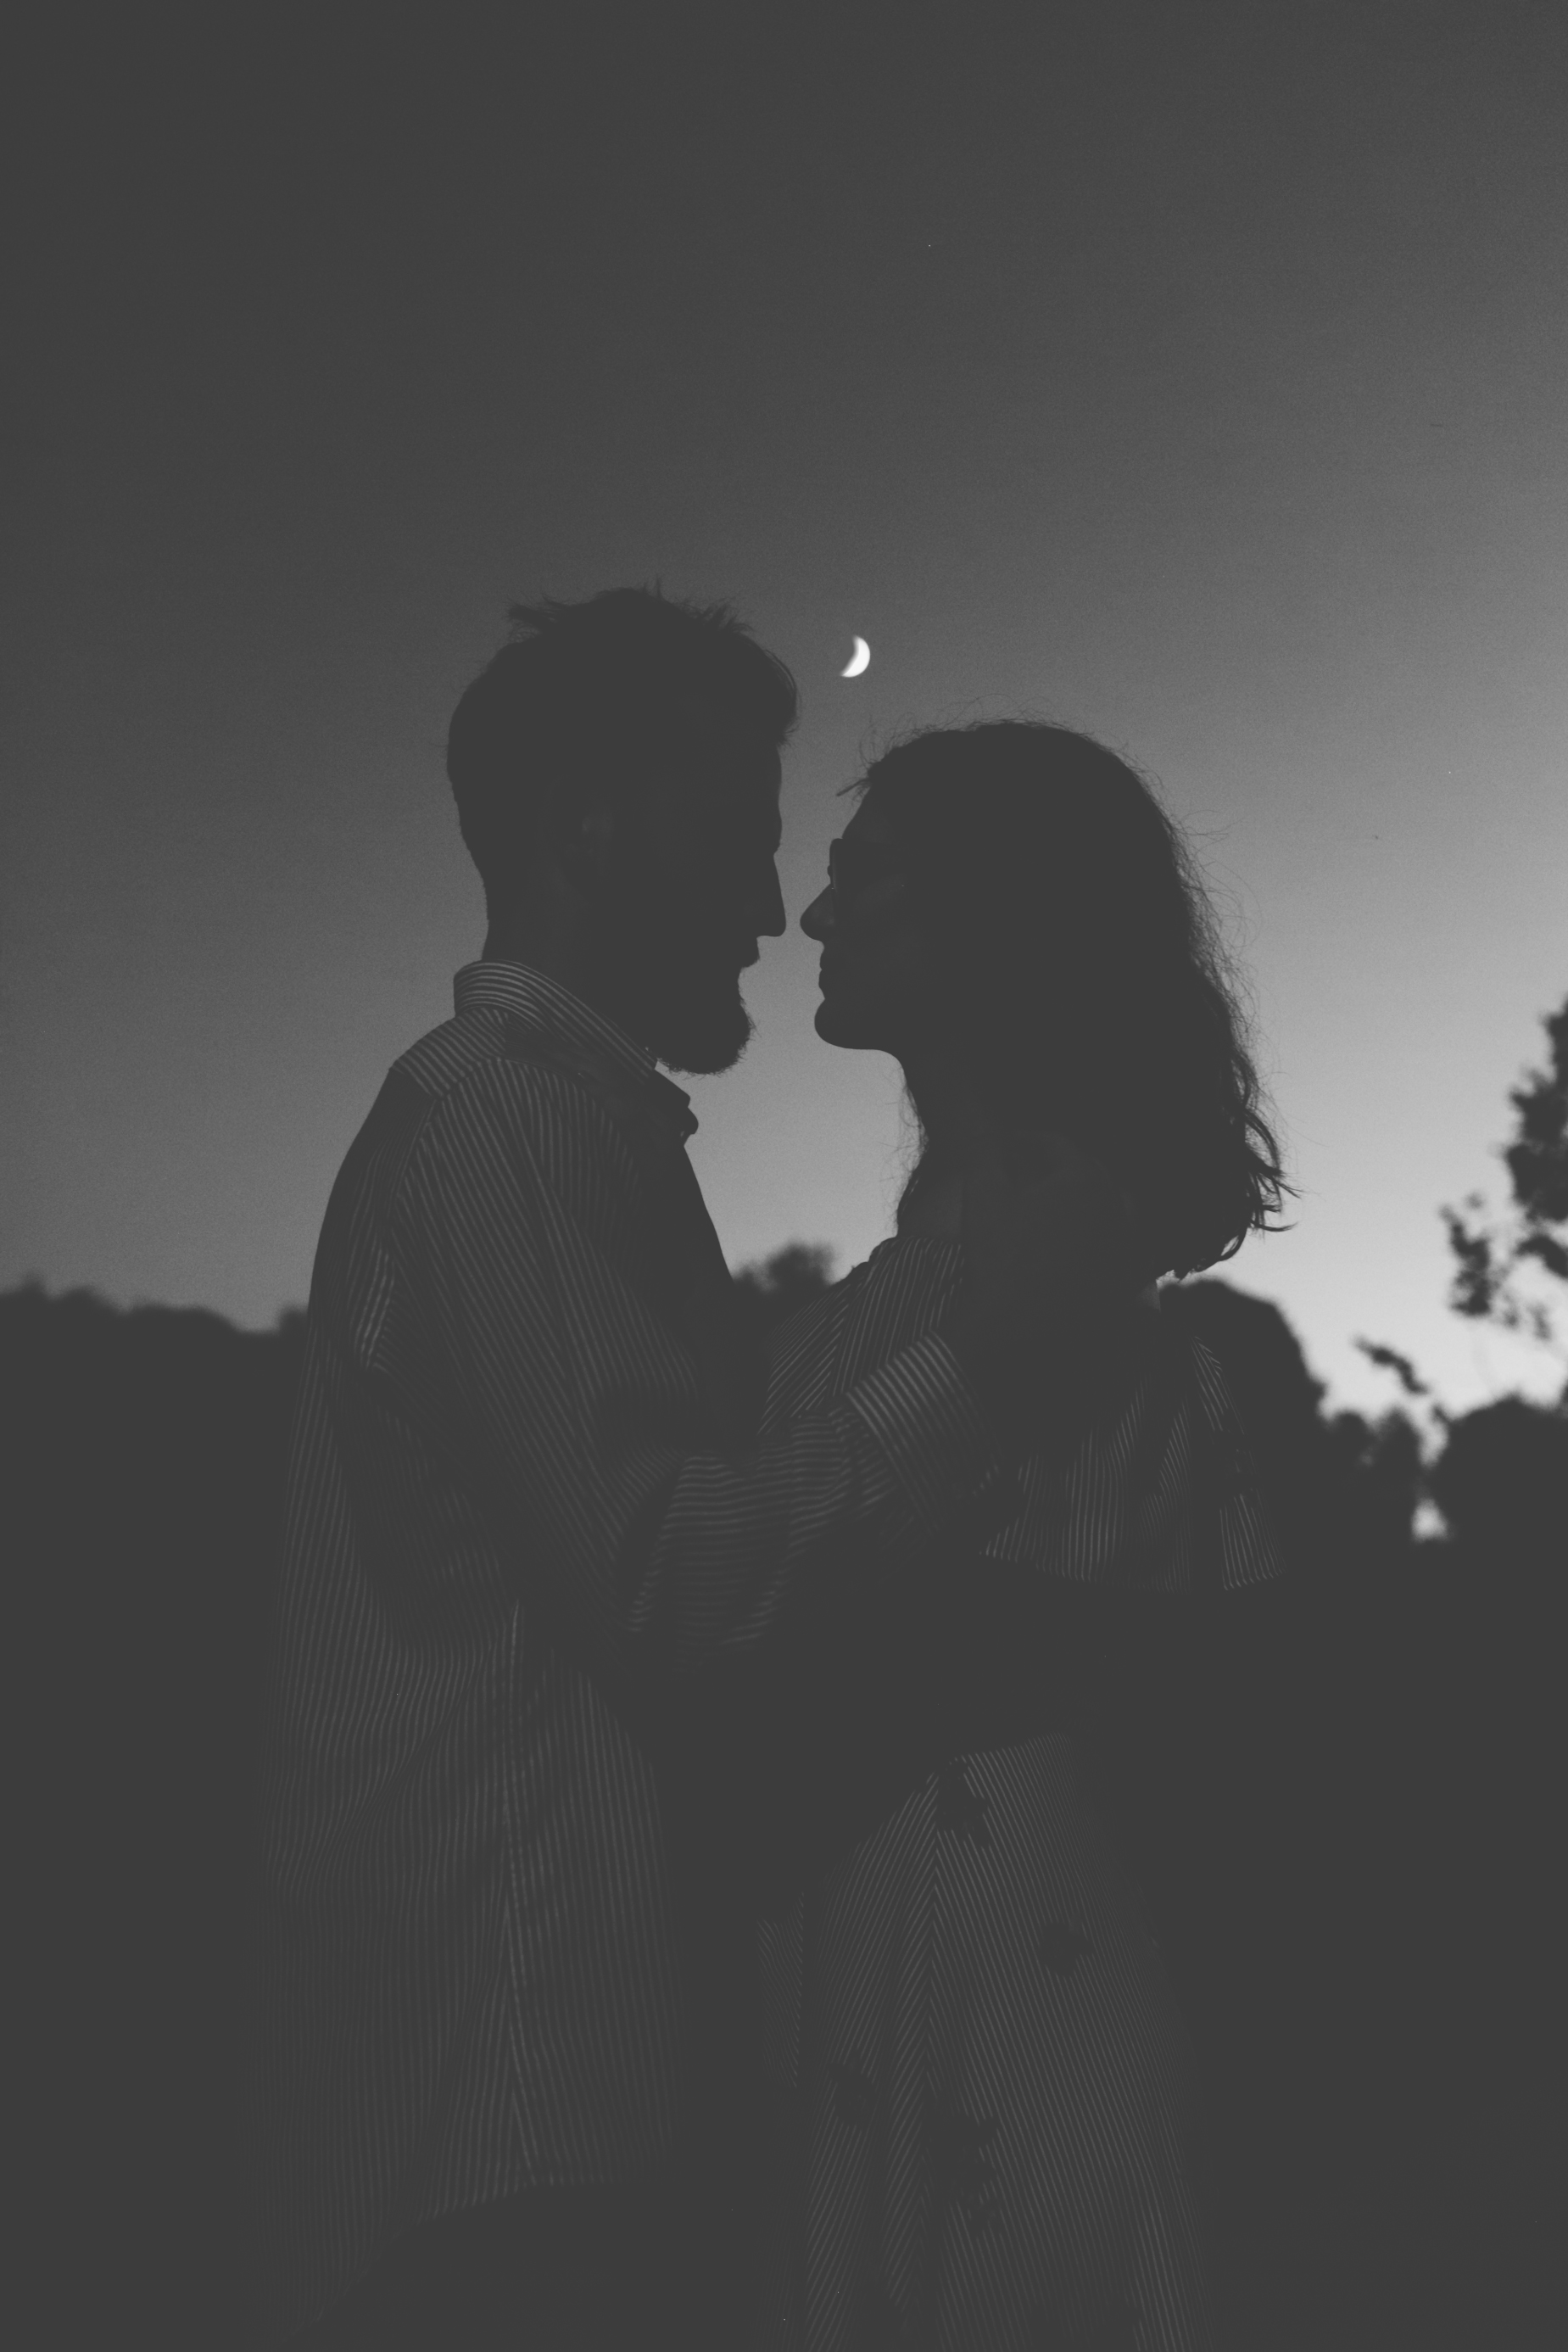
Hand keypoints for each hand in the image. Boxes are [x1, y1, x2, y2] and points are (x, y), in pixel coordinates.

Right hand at [940, 1086, 1141, 1443]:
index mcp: (1088, 1176)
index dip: (1019, 1143)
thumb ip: (980, 1142)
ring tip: (1037, 1224)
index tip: (997, 1151)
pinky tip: (1059, 1261)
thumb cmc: (998, 1262)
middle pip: (1080, 1175)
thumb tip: (976, 1109)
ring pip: (1101, 1211)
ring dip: (1074, 1209)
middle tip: (1013, 1185)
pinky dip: (1093, 1247)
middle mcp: (1121, 1205)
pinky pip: (1115, 1251)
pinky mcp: (1135, 1283)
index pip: (1052, 1144)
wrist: (1021, 1340)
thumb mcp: (982, 1192)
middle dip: (1048, 1174)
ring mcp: (1132, 1246)